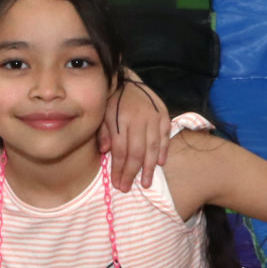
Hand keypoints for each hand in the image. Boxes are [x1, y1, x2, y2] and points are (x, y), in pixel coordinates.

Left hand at [104, 76, 171, 190]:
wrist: (126, 80)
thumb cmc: (110, 101)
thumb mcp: (100, 114)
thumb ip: (103, 132)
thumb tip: (105, 152)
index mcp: (120, 120)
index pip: (120, 150)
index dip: (119, 169)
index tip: (117, 184)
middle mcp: (138, 119)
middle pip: (137, 152)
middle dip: (131, 173)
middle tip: (128, 187)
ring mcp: (153, 116)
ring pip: (153, 147)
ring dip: (149, 168)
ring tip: (146, 183)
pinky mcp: (163, 114)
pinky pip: (165, 135)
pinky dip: (163, 150)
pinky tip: (160, 163)